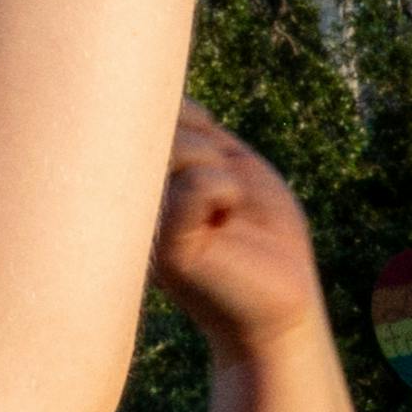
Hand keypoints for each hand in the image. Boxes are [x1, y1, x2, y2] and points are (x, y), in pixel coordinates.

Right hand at [145, 111, 328, 345]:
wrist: (280, 310)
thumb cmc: (264, 243)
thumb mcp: (236, 169)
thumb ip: (200, 136)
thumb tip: (170, 100)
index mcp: (144, 183)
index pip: (151, 117)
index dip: (187, 119)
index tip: (210, 157)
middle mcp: (131, 201)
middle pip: (161, 127)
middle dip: (205, 144)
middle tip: (226, 192)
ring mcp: (142, 223)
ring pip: (180, 150)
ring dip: (220, 169)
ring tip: (226, 211)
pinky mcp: (164, 247)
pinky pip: (200, 184)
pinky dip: (226, 192)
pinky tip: (226, 221)